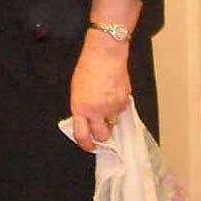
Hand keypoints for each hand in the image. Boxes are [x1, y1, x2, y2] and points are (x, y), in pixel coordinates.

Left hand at [68, 33, 131, 151]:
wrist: (105, 54)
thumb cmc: (89, 67)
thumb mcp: (76, 90)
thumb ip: (80, 107)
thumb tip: (84, 120)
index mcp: (80, 107)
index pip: (82, 135)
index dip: (86, 144)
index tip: (89, 146)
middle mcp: (96, 110)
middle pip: (102, 136)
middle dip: (102, 135)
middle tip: (101, 130)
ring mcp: (111, 107)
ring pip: (113, 122)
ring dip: (110, 117)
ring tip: (107, 102)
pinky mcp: (124, 101)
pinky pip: (122, 110)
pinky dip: (118, 106)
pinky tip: (113, 93)